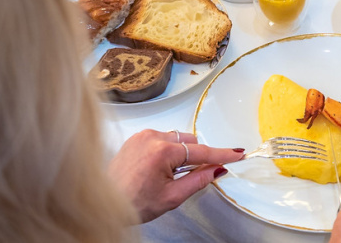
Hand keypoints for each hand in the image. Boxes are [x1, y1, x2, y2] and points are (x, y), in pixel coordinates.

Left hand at [108, 129, 244, 222]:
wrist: (103, 204)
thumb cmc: (131, 203)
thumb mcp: (171, 197)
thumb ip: (198, 180)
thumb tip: (216, 169)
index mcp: (162, 151)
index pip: (201, 151)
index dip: (222, 154)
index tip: (236, 153)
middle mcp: (151, 138)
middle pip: (190, 141)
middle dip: (194, 157)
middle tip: (183, 178)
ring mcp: (142, 136)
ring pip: (176, 138)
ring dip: (179, 153)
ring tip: (164, 176)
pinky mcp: (135, 138)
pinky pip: (161, 138)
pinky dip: (166, 150)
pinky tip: (156, 169)